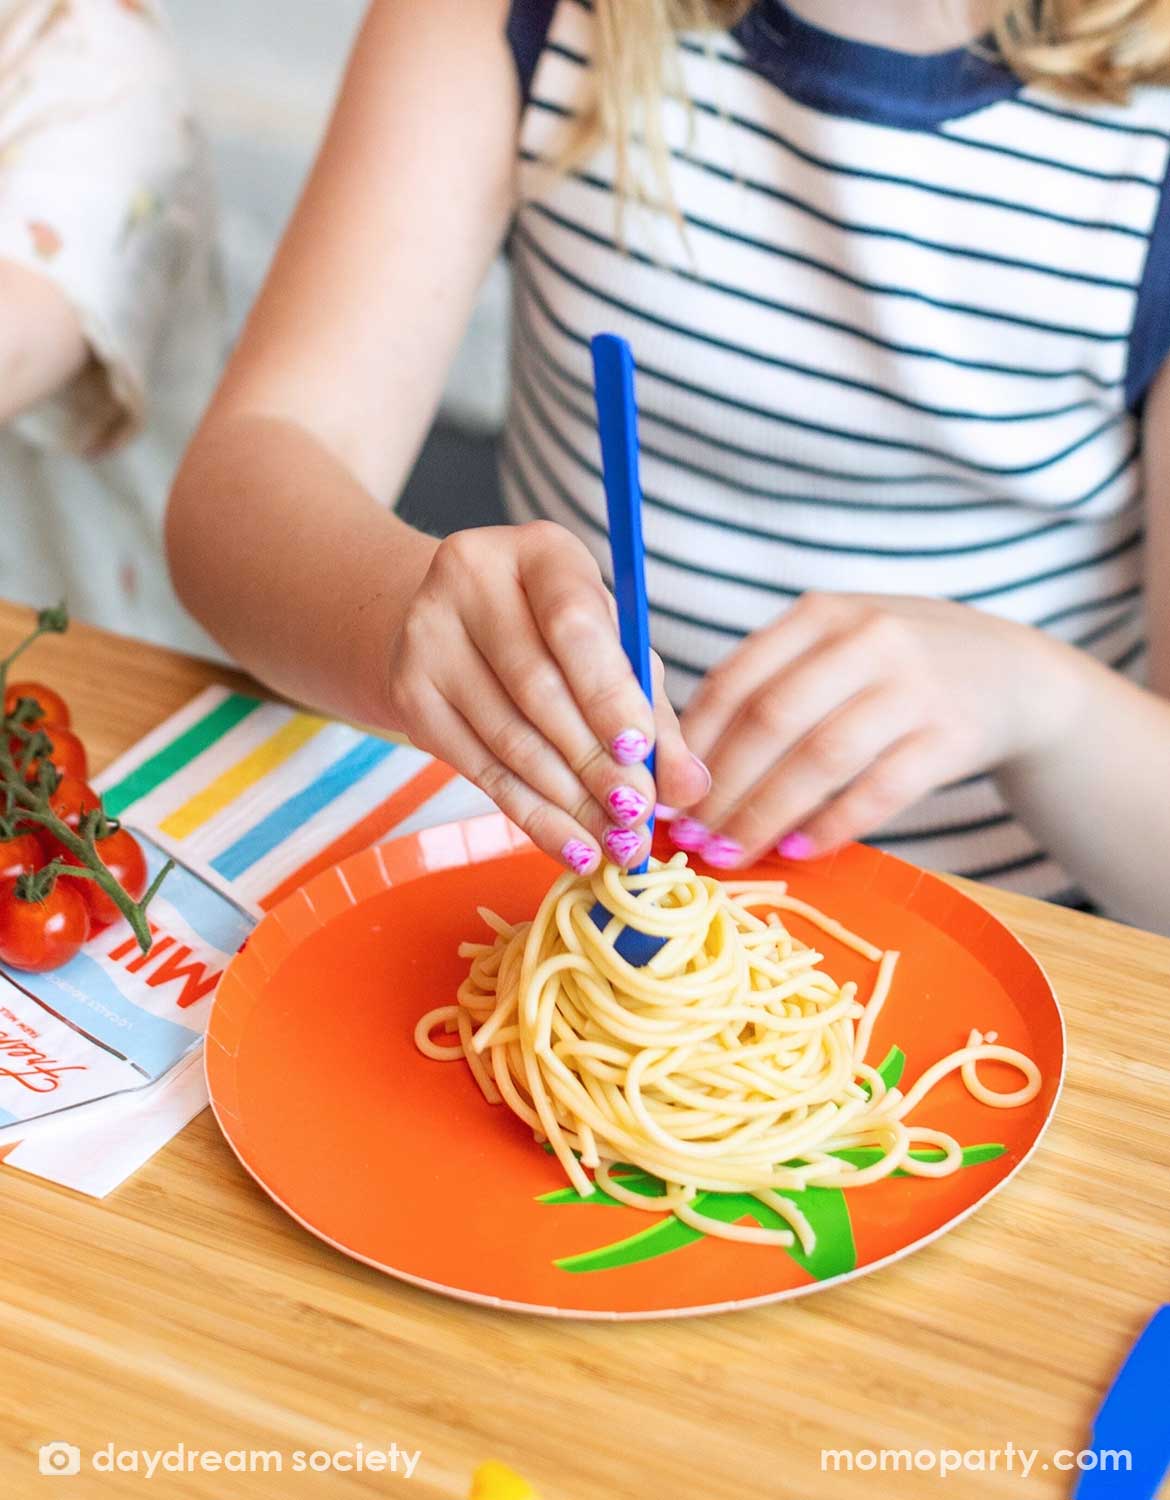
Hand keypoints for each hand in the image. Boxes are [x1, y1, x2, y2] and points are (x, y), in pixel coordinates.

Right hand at [386, 521, 709, 872]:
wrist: (449, 624)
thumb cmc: (553, 635)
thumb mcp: (611, 649)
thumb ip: (653, 712)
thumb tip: (689, 786)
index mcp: (540, 551)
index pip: (573, 622)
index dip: (607, 693)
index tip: (639, 751)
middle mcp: (471, 579)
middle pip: (538, 688)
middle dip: (595, 763)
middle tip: (636, 815)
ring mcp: (428, 636)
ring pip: (509, 738)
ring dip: (568, 801)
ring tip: (616, 842)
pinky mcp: (409, 694)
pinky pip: (480, 769)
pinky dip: (533, 817)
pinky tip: (574, 846)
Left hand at [674, 592, 1081, 867]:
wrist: (1013, 674)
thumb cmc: (896, 668)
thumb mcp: (835, 646)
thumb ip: (769, 686)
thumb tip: (684, 764)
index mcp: (821, 614)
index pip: (737, 679)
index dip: (692, 743)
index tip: (663, 792)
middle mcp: (867, 640)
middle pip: (772, 720)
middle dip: (722, 788)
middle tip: (689, 837)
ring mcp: (914, 687)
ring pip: (821, 759)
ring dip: (766, 815)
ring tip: (730, 853)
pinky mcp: (953, 736)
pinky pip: (880, 790)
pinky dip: (833, 825)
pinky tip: (798, 850)